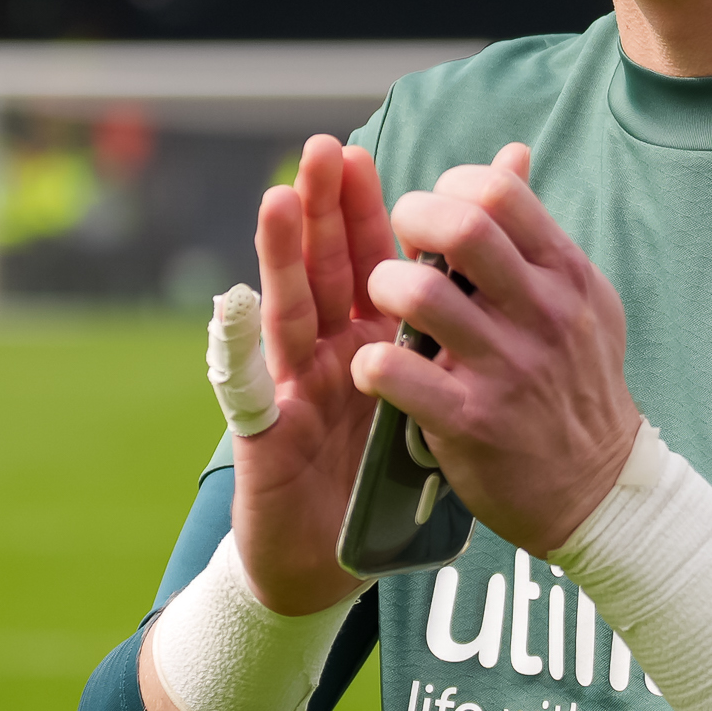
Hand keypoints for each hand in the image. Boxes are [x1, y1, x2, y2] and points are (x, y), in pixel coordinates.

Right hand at [228, 134, 397, 614]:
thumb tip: (476, 293)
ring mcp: (293, 389)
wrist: (332, 561)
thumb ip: (445, 327)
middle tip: (322, 149)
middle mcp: (325, 352)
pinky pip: (255, 388)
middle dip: (321, 209)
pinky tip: (235, 301)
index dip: (360, 210)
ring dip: (281, 255)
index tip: (361, 155)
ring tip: (278, 197)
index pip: (364, 261)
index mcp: (368, 339)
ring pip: (287, 311)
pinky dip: (242, 345)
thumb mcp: (425, 395)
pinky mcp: (268, 436)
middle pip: (322, 270)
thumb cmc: (378, 473)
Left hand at [353, 145, 641, 556]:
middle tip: (396, 244)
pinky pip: (397, 373)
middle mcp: (542, 314)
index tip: (434, 213)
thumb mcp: (578, 300)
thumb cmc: (576, 382)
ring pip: (419, 293)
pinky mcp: (471, 422)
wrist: (599, 489)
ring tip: (384, 302)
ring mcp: (507, 369)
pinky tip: (376, 367)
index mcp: (565, 275)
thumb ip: (535, 233)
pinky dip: (371, 363)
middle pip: (463, 227)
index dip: (449, 187)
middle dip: (411, 220)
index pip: (499, 192)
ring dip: (384, 286)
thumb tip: (512, 154)